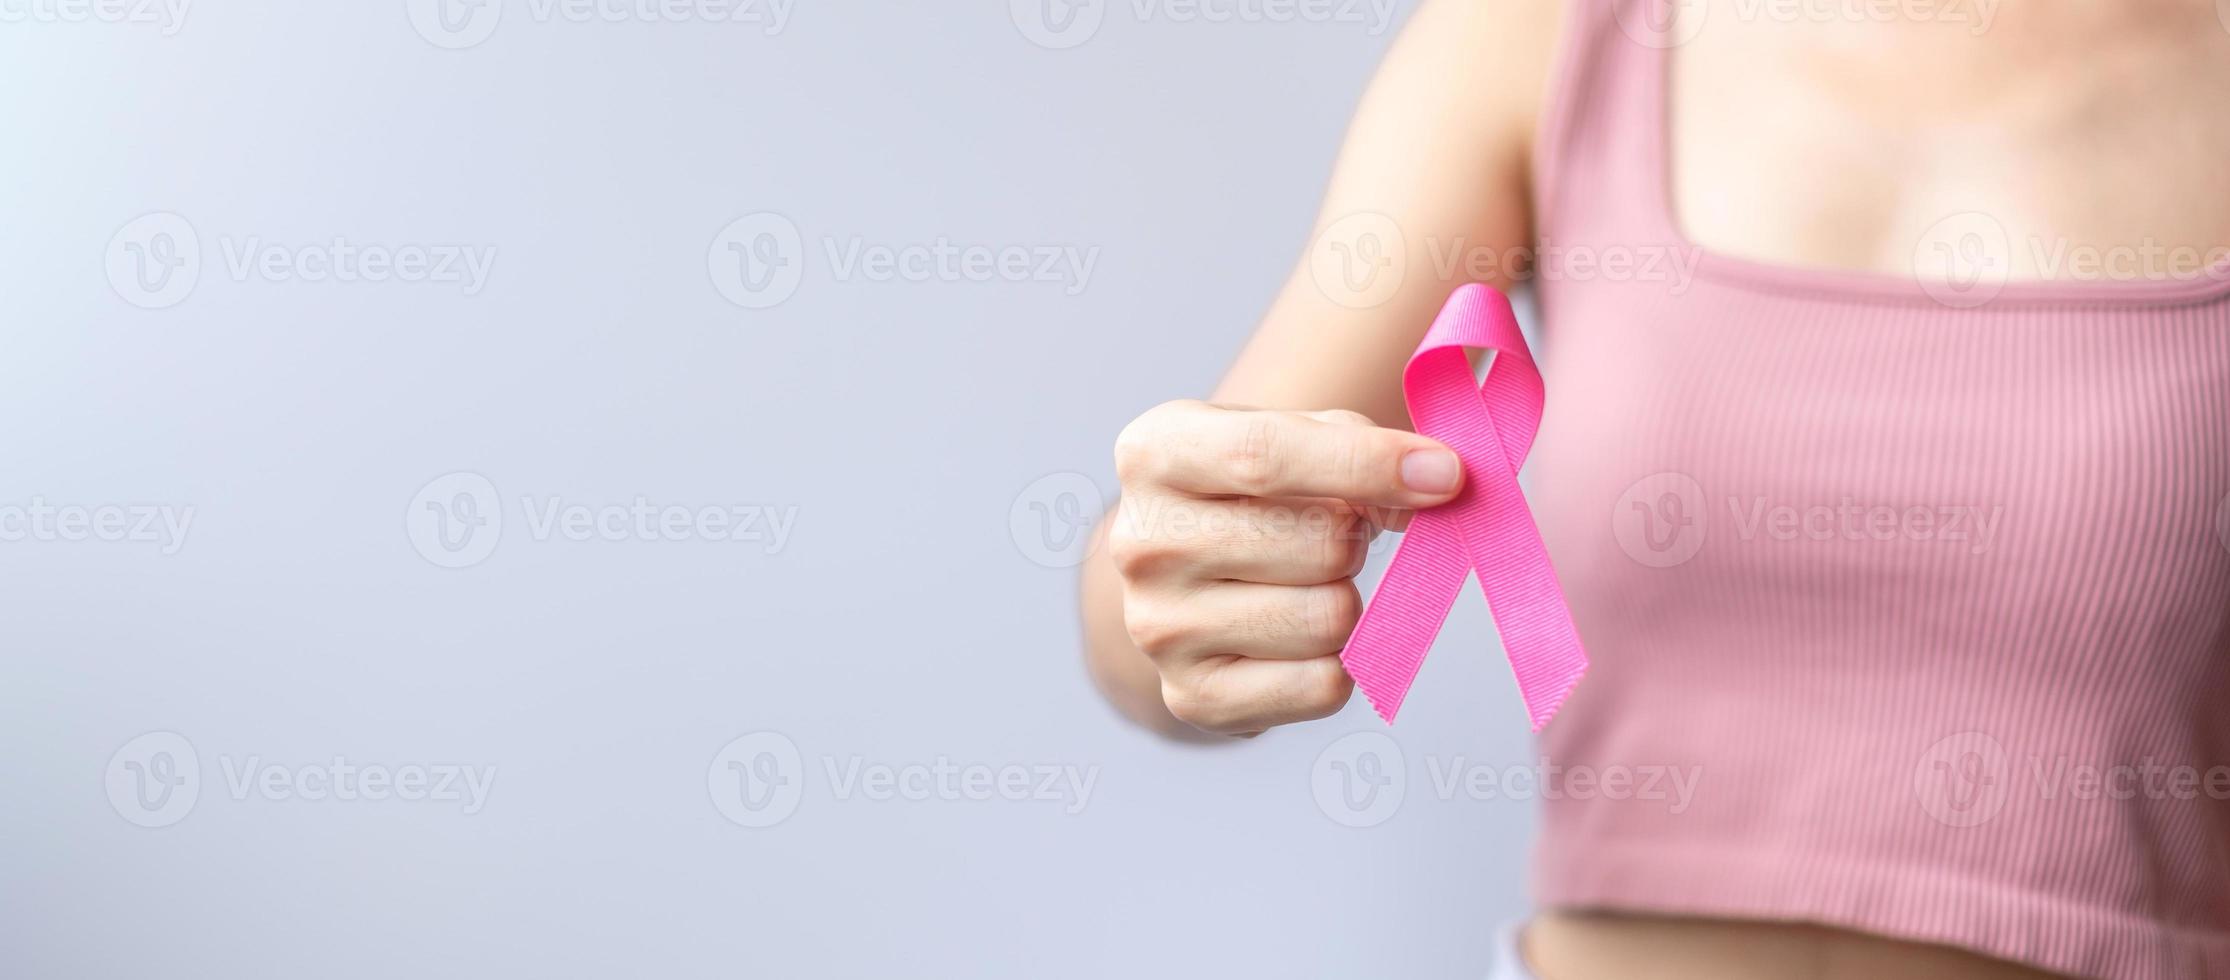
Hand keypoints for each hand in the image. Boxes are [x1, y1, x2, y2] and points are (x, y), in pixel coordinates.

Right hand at [1107, 400, 1463, 735]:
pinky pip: (1322, 685)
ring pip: (1329, 619)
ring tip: (1307, 582)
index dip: (1365, 464)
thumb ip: (1359, 444)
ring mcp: (1158, 629)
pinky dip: (1338, 662)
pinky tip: (1299, 634)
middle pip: (1318, 545)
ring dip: (1346, 599)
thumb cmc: (1253, 490)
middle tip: (1333, 533)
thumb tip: (1435, 484)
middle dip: (1355, 538)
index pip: (1264, 456)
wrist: (1185, 571)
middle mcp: (1141, 543)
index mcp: (1155, 454)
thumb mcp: (1290, 433)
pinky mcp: (1192, 697)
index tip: (1445, 475)